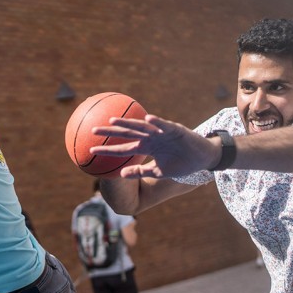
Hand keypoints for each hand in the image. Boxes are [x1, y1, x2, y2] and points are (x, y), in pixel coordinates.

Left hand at [92, 114, 217, 177]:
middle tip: (92, 130)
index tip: (91, 151)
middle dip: (109, 131)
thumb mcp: (158, 172)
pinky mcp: (175, 129)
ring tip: (113, 120)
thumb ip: (140, 171)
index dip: (107, 150)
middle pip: (126, 133)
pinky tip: (148, 118)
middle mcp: (150, 138)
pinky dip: (157, 122)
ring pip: (141, 126)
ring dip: (127, 123)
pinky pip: (164, 125)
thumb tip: (120, 174)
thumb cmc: (181, 164)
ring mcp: (161, 132)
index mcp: (145, 147)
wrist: (202, 159)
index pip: (122, 148)